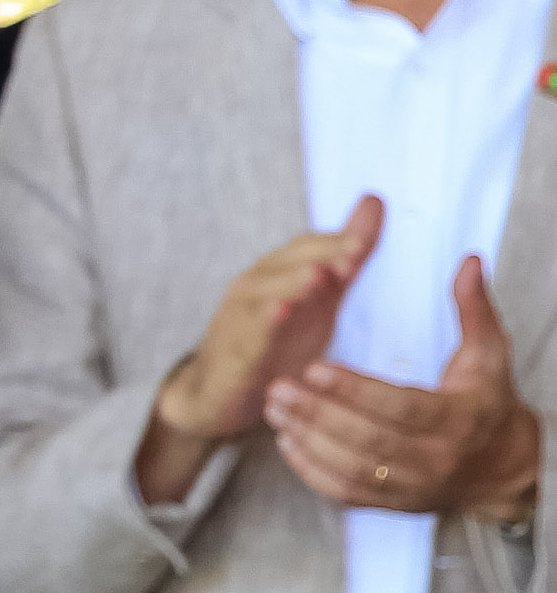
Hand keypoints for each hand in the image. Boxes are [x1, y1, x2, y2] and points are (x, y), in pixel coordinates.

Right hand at [137, 198, 382, 500]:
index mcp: (280, 272)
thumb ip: (347, 255)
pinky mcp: (232, 352)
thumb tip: (374, 200)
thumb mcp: (320, 297)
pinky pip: (248, 335)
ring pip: (267, 293)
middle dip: (324, 255)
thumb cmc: (274, 341)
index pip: (310, 246)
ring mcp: (239, 317)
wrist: (217, 392)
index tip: (367, 238)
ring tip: (319, 276)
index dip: (339, 241)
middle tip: (356, 250)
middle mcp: (256, 287)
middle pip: (289, 263)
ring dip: (294, 283)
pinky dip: (263, 323)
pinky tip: (279, 312)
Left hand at [262, 254, 541, 516]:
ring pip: (351, 470)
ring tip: (274, 407)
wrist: (501, 465)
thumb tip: (467, 261)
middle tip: (278, 386)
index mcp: (459, 420)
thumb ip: (473, 308)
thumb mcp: (488, 354)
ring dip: (307, 439)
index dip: (355, 389)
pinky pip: (346, 493)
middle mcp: (436, 460)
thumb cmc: (486, 400)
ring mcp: (414, 488)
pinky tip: (286, 440)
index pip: (400, 407)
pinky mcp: (394, 505)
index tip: (314, 366)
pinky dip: (311, 470)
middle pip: (368, 441)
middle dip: (318, 413)